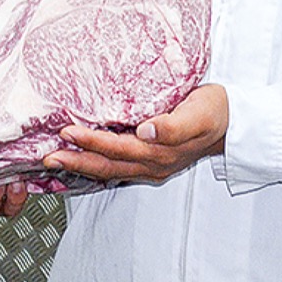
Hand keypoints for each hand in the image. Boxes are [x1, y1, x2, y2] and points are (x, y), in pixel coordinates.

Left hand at [41, 84, 227, 185]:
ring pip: (109, 170)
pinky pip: (117, 168)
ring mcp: (151, 166)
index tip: (67, 131)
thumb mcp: (200, 113)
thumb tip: (146, 129)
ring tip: (55, 161)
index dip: (92, 142)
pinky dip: (95, 166)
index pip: (118, 148)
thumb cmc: (215, 111)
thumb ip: (174, 125)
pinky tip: (80, 160)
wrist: (233, 124)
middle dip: (76, 162)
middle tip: (47, 156)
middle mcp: (152, 163)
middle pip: (107, 167)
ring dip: (81, 166)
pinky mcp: (150, 161)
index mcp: (161, 152)